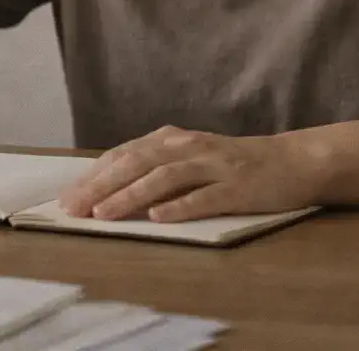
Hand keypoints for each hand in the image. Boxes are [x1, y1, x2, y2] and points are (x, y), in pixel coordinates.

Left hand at [57, 126, 319, 223]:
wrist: (292, 162)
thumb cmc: (232, 165)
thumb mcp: (190, 158)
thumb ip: (155, 168)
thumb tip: (106, 190)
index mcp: (172, 140)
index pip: (124, 155)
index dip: (93, 176)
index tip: (66, 198)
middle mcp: (189, 146)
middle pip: (137, 163)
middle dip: (101, 186)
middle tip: (73, 209)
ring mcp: (214, 165)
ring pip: (165, 177)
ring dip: (131, 195)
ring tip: (104, 213)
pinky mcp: (238, 186)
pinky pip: (205, 196)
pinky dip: (179, 206)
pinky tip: (158, 217)